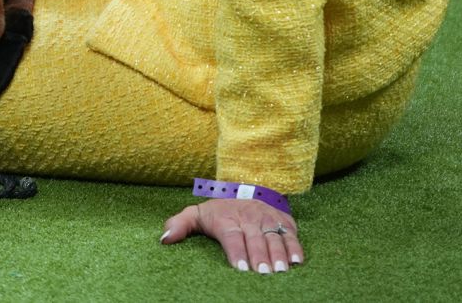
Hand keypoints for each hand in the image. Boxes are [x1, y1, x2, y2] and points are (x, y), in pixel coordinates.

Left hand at [160, 198, 303, 272]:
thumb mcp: (197, 214)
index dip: (237, 252)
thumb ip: (179, 225)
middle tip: (263, 273)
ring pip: (275, 237)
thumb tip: (164, 239)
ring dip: (279, 254)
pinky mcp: (284, 221)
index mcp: (226, 218)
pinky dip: (296, 247)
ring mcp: (268, 219)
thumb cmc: (219, 210)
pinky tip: (297, 262)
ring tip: (281, 270)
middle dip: (260, 257)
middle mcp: (248, 218)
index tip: (240, 268)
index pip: (232, 236)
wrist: (244, 188)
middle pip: (255, 239)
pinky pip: (291, 235)